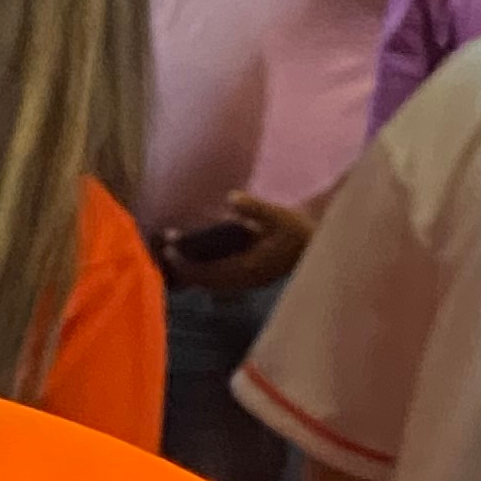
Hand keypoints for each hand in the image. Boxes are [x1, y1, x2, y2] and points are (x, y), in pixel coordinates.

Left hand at [164, 193, 312, 295]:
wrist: (317, 247)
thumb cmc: (299, 231)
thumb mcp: (280, 215)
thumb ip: (255, 208)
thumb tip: (232, 197)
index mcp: (248, 269)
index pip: (208, 271)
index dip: (186, 262)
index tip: (169, 248)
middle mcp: (243, 281)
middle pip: (204, 281)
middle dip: (182, 267)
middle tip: (163, 250)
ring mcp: (245, 283)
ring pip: (210, 283)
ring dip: (190, 270)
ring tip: (173, 254)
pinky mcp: (247, 279)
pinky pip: (218, 280)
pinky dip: (202, 271)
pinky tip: (193, 257)